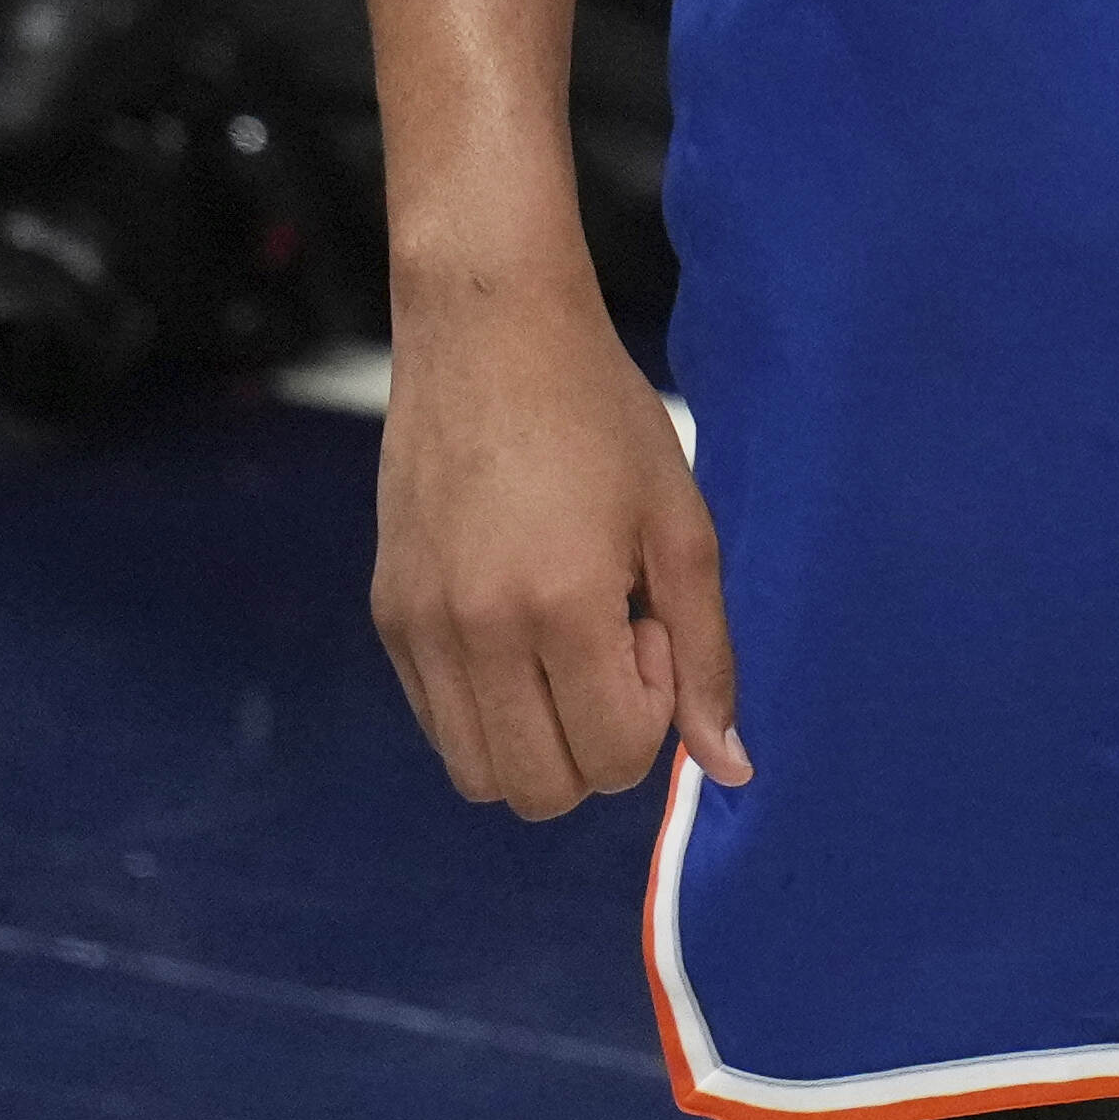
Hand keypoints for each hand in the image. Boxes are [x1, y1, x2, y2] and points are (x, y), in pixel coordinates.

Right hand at [370, 254, 746, 819]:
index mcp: (561, 605)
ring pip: (479, 773)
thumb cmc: (600, 414)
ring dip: (538, 737)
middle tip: (609, 639)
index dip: (650, 709)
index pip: (613, 759)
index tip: (646, 622)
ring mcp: (420, 625)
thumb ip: (709, 655)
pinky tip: (517, 618)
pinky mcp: (388, 611)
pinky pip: (438, 720)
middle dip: (596, 744)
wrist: (488, 327)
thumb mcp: (680, 526)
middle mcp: (477, 630)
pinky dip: (488, 706)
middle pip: (541, 792)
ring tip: (561, 636)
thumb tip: (730, 770)